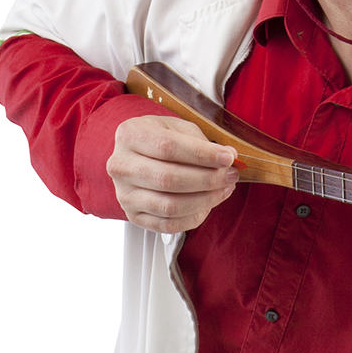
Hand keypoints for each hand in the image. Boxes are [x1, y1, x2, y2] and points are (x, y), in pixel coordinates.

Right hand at [106, 115, 239, 232]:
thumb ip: (202, 141)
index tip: (227, 158)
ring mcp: (124, 194)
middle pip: (169, 179)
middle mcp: (121, 166)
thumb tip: (228, 157)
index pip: (168, 147)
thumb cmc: (160, 137)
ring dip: (205, 199)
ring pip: (169, 206)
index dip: (202, 155)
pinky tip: (207, 204)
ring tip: (224, 189)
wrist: (138, 154)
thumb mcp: (178, 127)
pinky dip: (194, 217)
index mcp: (130, 135)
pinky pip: (167, 225)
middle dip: (208, 179)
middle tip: (230, 175)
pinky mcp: (133, 215)